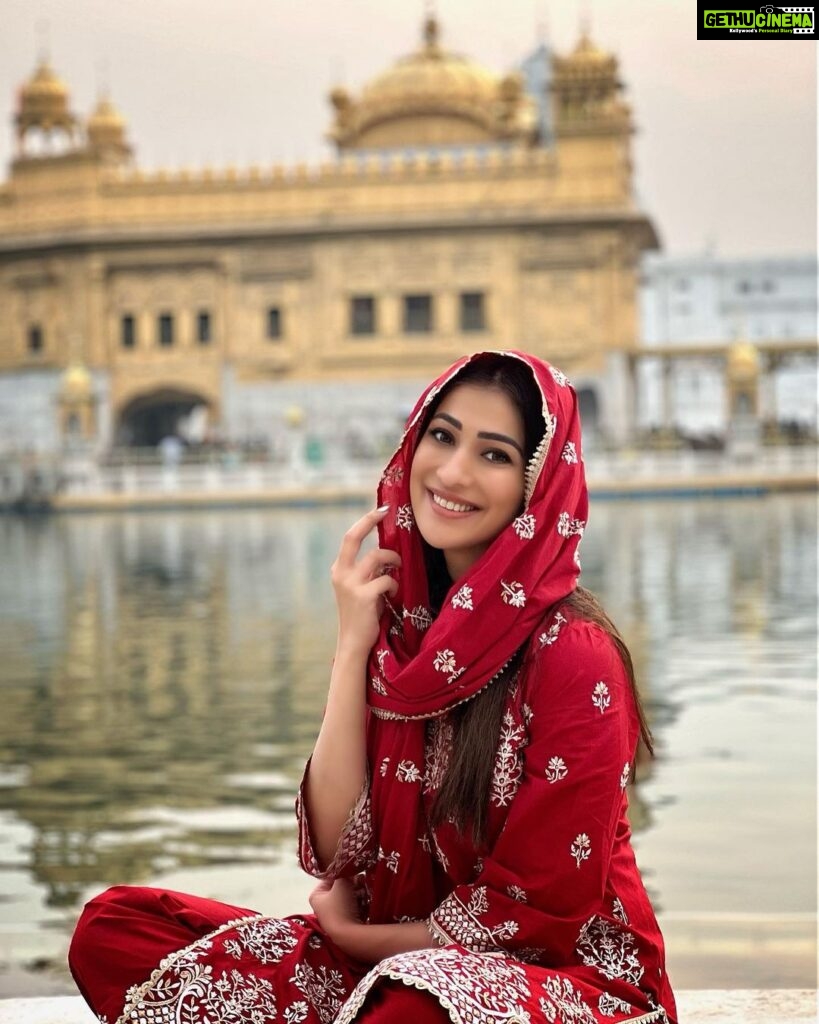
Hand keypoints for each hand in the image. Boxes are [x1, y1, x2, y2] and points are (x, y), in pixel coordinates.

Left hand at [308, 878, 362, 947]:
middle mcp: (322, 906)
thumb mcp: (342, 883)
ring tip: (365, 888)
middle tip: (361, 880)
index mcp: (316, 896)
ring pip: (347, 897)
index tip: (352, 871)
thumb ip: (344, 871)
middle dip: (352, 883)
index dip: (341, 873)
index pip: (329, 878)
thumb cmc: (340, 906)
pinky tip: (367, 899)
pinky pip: (352, 907)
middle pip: (339, 888)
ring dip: (357, 892)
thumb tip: (349, 867)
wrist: (348, 934)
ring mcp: (333, 915)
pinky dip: (359, 902)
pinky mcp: (344, 922)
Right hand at [330, 507, 400, 657]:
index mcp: (339, 569)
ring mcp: (350, 584)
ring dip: (393, 560)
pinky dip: (394, 584)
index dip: (366, 521)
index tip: (382, 509)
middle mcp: (341, 573)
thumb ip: (368, 571)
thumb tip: (388, 552)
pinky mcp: (363, 596)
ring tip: (397, 570)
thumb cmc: (362, 615)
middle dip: (370, 521)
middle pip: (353, 536)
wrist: (354, 642)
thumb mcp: (361, 588)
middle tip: (386, 513)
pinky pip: (387, 579)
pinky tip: (392, 594)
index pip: (350, 537)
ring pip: (377, 556)